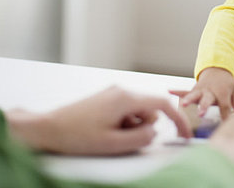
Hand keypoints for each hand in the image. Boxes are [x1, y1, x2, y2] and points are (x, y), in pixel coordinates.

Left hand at [6, 86, 191, 154]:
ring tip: (112, 136)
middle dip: (147, 126)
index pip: (163, 104)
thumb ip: (140, 138)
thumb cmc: (76, 135)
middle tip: (126, 140)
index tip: (185, 136)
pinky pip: (127, 110)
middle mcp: (122, 90)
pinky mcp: (107, 98)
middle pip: (151, 107)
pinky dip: (125, 123)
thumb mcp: (113, 143)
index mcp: (126, 98)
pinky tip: (107, 131)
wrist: (48, 127)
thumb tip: (155, 133)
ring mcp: (114, 92)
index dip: (178, 120)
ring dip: (134, 126)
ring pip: (139, 110)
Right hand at [170, 67, 233, 118]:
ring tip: (183, 104)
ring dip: (188, 100)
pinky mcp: (194, 90)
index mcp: (222, 92)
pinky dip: (177, 91)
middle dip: (204, 107)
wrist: (217, 69)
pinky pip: (184, 91)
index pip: (224, 106)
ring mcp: (201, 90)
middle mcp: (210, 91)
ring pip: (194, 95)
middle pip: (207, 100)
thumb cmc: (227, 83)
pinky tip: (170, 91)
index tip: (225, 125)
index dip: (225, 116)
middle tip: (201, 114)